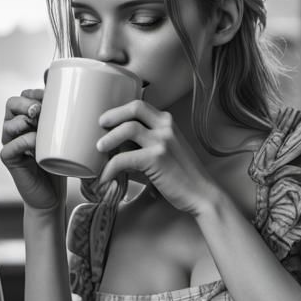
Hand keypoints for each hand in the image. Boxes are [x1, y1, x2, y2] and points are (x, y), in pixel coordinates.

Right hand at [0, 89, 65, 210]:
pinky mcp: (9, 160)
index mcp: (26, 119)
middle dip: (26, 103)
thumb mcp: (65, 136)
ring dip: (25, 120)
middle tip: (41, 110)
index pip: (23, 96)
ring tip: (39, 124)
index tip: (50, 95)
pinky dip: (24, 141)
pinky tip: (36, 141)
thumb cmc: (60, 163)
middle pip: (11, 104)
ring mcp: (10, 144)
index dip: (34, 92)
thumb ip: (66, 118)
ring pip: (9, 123)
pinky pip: (10, 146)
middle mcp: (14, 129)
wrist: (53, 195)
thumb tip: (83, 99)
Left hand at [96, 100, 214, 213]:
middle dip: (112, 115)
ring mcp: (162, 141)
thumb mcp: (165, 152)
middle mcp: (166, 127)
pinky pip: (124, 158)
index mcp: (168, 123)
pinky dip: (111, 167)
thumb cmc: (182, 176)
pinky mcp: (156, 159)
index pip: (140, 105)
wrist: (201, 194)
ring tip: (99, 149)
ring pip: (127, 129)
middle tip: (100, 126)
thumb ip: (143, 145)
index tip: (108, 119)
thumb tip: (116, 148)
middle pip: (134, 109)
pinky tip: (106, 177)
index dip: (121, 110)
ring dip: (109, 139)